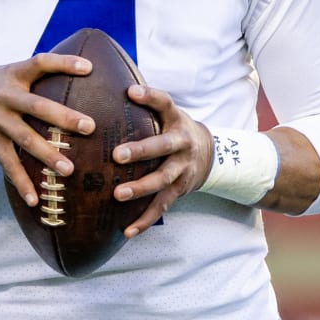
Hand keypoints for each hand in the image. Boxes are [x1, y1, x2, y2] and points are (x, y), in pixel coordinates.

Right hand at [0, 53, 95, 207]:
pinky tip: (34, 199)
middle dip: (64, 117)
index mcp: (13, 75)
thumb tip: (78, 75)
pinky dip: (21, 182)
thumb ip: (33, 76)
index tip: (89, 68)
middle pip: (37, 106)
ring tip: (69, 170)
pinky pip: (8, 164)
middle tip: (89, 127)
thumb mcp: (6, 74)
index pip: (40, 63)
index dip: (64, 63)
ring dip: (48, 155)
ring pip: (25, 138)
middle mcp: (4, 96)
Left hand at [111, 83, 210, 237]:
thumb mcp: (168, 113)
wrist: (211, 154)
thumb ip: (145, 105)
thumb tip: (108, 88)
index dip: (150, 96)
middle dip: (141, 151)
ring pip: (162, 180)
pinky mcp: (179, 190)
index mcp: (176, 120)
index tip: (131, 91)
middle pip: (163, 147)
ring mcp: (182, 169)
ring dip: (141, 189)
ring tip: (118, 195)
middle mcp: (182, 144)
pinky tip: (127, 231)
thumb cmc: (175, 129)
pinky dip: (145, 220)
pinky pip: (162, 206)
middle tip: (117, 155)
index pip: (165, 103)